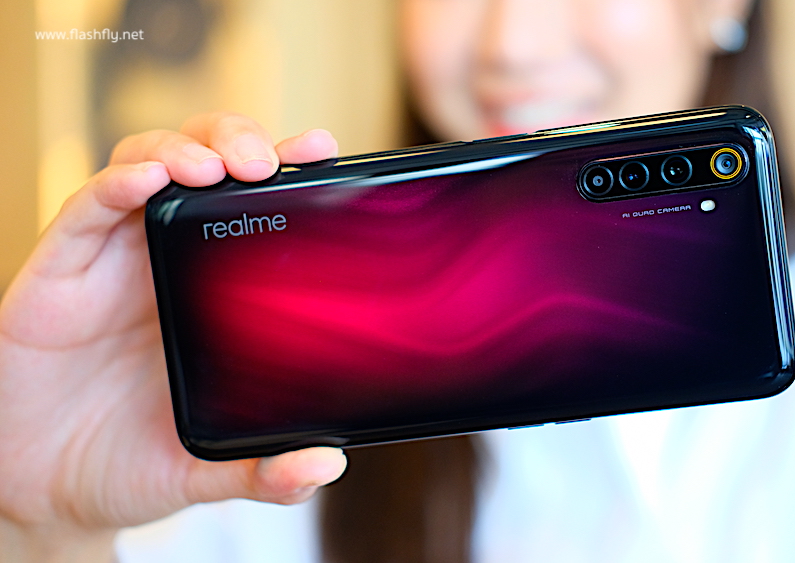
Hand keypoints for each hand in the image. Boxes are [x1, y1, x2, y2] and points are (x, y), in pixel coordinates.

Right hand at [0, 113, 346, 561]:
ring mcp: (113, 259)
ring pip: (146, 164)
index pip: (255, 208)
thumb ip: (264, 472)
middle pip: (204, 164)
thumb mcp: (206, 469)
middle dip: (236, 141)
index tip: (323, 152)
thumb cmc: (128, 462)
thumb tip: (326, 467)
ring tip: (215, 167)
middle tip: (267, 160)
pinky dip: (117, 184)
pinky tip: (149, 182)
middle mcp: (167, 262)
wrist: (44, 491)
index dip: (288, 171)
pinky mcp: (61, 268)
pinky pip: (88, 208)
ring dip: (182, 150)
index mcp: (213, 291)